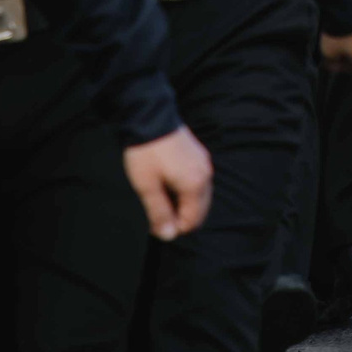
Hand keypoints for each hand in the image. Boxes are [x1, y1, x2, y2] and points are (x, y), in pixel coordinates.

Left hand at [124, 126, 213, 241]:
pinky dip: (186, 190)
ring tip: (160, 199)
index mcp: (195, 184)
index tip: (154, 225)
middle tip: (156, 216)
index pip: (192, 221)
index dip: (173, 228)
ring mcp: (203, 163)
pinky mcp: (199, 155)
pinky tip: (168, 185)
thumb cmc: (146, 153)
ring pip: (199, 196)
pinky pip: (198, 182)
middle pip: (199, 210)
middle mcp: (205, 174)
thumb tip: (168, 236)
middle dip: (180, 218)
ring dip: (183, 204)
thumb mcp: (147, 186)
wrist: (149, 116)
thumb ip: (159, 213)